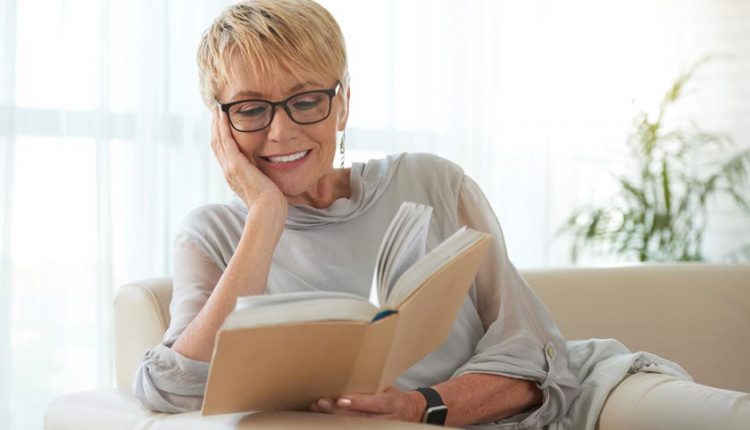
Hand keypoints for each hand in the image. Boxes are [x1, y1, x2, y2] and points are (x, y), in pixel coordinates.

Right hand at [210, 107, 286, 212]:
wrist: (268, 211)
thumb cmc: (271, 203)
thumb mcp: (264, 186)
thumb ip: (263, 177)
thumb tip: (269, 173)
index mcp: (234, 176)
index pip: (223, 152)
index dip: (220, 137)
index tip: (222, 123)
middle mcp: (228, 171)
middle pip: (216, 144)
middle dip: (215, 127)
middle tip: (216, 110)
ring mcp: (230, 168)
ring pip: (218, 140)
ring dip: (216, 123)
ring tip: (217, 109)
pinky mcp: (235, 165)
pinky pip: (225, 142)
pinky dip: (222, 128)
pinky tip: (223, 116)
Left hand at [309, 387, 425, 422]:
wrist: (412, 413)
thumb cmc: (394, 397)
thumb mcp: (388, 389)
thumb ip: (371, 388)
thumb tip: (347, 378)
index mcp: (392, 403)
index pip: (374, 404)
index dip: (357, 402)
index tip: (341, 400)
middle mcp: (388, 419)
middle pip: (361, 417)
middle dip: (339, 411)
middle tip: (322, 403)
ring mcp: (382, 428)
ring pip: (356, 425)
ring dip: (335, 417)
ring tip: (319, 409)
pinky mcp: (376, 429)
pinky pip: (356, 428)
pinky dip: (340, 423)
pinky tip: (327, 417)